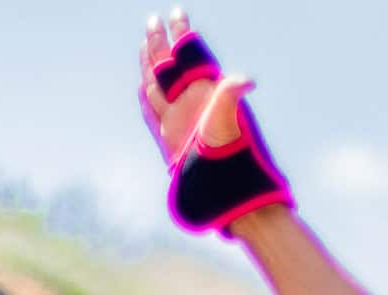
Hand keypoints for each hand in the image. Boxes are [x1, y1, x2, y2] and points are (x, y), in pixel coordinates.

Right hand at [137, 11, 251, 162]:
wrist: (222, 184)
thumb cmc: (229, 152)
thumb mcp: (227, 118)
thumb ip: (229, 95)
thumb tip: (246, 81)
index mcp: (204, 92)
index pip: (189, 55)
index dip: (182, 35)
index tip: (178, 13)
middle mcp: (190, 102)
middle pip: (168, 66)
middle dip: (160, 43)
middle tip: (153, 20)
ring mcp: (177, 119)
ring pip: (158, 84)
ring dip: (150, 64)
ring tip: (145, 43)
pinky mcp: (168, 138)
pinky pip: (152, 113)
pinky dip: (146, 98)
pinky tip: (142, 85)